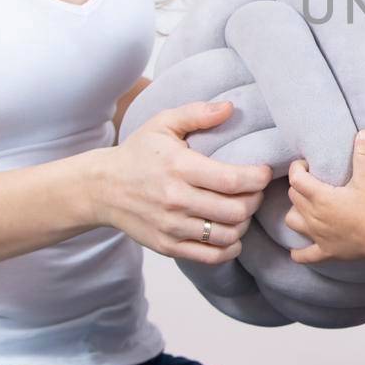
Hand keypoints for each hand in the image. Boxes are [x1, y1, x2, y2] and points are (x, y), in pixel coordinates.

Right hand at [95, 100, 271, 265]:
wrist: (101, 188)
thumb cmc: (138, 153)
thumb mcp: (162, 124)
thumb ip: (197, 113)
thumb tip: (229, 107)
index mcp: (179, 167)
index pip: (233, 180)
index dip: (258, 178)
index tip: (263, 171)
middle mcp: (176, 200)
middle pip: (236, 210)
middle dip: (255, 200)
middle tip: (254, 190)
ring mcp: (171, 227)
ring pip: (227, 235)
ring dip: (244, 223)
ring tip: (242, 209)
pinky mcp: (167, 246)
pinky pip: (210, 257)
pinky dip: (230, 248)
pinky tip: (231, 233)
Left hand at [284, 129, 364, 262]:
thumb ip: (363, 154)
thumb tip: (363, 132)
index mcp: (320, 197)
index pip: (296, 178)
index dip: (297, 168)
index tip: (306, 164)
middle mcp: (314, 215)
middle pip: (293, 197)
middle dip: (298, 186)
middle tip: (311, 181)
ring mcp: (317, 234)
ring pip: (292, 221)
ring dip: (295, 212)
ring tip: (305, 207)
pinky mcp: (325, 250)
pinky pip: (305, 255)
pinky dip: (299, 253)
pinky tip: (296, 251)